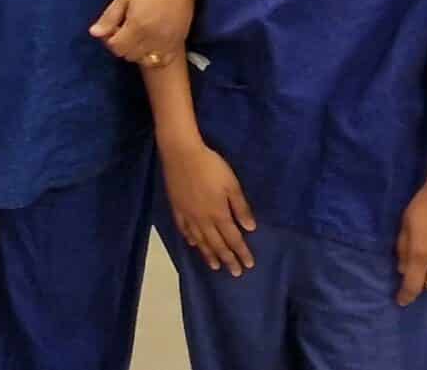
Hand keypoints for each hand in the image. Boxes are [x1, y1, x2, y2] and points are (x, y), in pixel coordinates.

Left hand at [90, 0, 194, 66]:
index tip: (113, 27)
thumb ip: (109, 17)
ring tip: (137, 35)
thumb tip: (94, 33)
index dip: (110, 39)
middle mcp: (152, 38)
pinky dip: (154, 57)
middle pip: (128, 55)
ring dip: (136, 51)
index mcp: (137, 26)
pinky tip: (151, 43)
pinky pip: (162, 61)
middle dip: (122, 45)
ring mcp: (167, 42)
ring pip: (144, 60)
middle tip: (124, 29)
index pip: (116, 48)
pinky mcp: (178, 43)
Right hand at [161, 141, 256, 275]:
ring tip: (215, 266)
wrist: (181, 153)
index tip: (248, 265)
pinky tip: (193, 245)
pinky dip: (189, 239)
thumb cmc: (211, 166)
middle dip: (228, 259)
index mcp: (219, 214)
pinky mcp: (176, 208)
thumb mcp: (232, 184)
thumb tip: (250, 228)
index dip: (241, 252)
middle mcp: (203, 220)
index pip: (233, 239)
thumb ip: (240, 207)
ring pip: (200, 240)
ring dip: (209, 254)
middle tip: (235, 273)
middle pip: (217, 244)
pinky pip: (184, 229)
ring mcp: (188, 215)